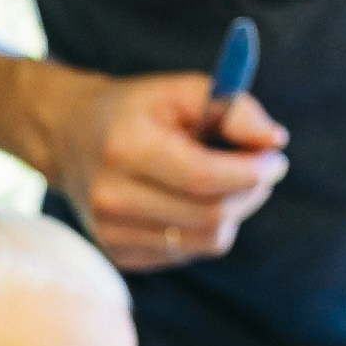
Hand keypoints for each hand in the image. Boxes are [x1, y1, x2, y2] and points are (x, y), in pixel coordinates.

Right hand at [45, 71, 288, 269]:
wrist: (69, 138)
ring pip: (206, 242)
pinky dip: (205, 229)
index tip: (276, 159)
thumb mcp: (181, 90)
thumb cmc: (136, 110)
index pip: (203, 178)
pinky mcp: (119, 255)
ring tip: (228, 184)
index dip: (251, 173)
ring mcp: (111, 233)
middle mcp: (111, 197)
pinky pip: (188, 253)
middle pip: (210, 216)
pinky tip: (191, 202)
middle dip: (251, 192)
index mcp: (125, 148)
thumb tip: (274, 142)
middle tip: (262, 170)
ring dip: (233, 213)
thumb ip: (234, 109)